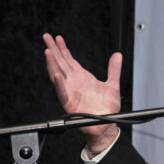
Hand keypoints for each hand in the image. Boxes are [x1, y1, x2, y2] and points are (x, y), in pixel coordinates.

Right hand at [43, 33, 121, 151]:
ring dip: (53, 64)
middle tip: (46, 37)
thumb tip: (117, 55)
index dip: (63, 48)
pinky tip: (57, 76)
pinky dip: (60, 85)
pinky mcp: (70, 104)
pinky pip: (63, 93)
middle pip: (61, 63)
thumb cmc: (107, 108)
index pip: (70, 60)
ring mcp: (70, 92)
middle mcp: (74, 83)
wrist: (106, 125)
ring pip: (58, 75)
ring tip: (48, 51)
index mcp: (82, 78)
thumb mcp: (113, 84)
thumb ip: (114, 69)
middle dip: (54, 50)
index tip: (58, 38)